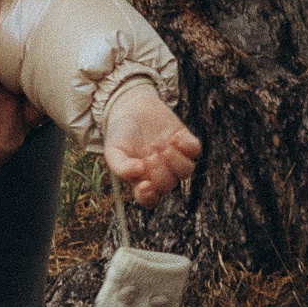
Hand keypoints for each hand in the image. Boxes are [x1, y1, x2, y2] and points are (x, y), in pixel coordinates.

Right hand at [102, 84, 201, 205]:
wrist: (131, 107)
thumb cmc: (120, 133)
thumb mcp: (112, 149)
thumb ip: (120, 166)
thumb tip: (138, 173)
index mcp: (142, 179)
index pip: (150, 200)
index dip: (149, 196)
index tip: (145, 184)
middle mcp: (161, 172)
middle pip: (168, 184)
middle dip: (160, 171)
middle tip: (149, 153)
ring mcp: (174, 157)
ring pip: (186, 171)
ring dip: (176, 161)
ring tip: (163, 146)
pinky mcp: (184, 141)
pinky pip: (195, 151)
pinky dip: (188, 146)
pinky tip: (175, 137)